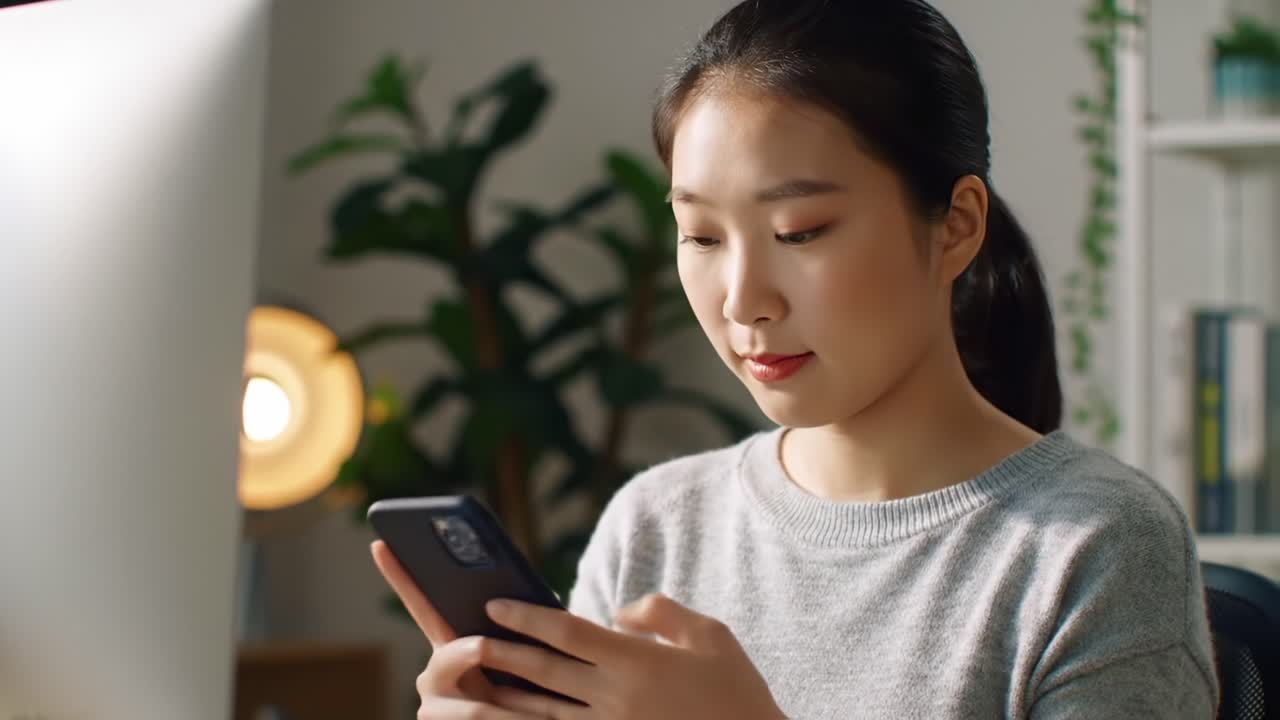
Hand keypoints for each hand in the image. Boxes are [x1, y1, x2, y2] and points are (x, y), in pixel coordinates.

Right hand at [370, 540, 542, 719]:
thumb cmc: (534, 690)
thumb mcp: (525, 655)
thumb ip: (514, 628)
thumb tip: (511, 607)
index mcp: (449, 645)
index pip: (422, 606)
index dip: (401, 576)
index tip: (379, 543)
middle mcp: (433, 675)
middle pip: (447, 657)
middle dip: (471, 652)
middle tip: (482, 648)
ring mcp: (434, 708)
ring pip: (471, 707)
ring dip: (507, 708)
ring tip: (539, 712)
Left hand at [478, 592, 784, 719]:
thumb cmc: (738, 691)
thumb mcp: (711, 635)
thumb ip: (659, 613)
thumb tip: (617, 613)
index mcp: (638, 662)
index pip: (568, 632)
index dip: (528, 617)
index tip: (497, 605)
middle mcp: (617, 699)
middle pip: (545, 671)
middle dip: (503, 653)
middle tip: (467, 639)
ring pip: (544, 711)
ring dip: (506, 695)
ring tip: (477, 681)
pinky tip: (515, 716)